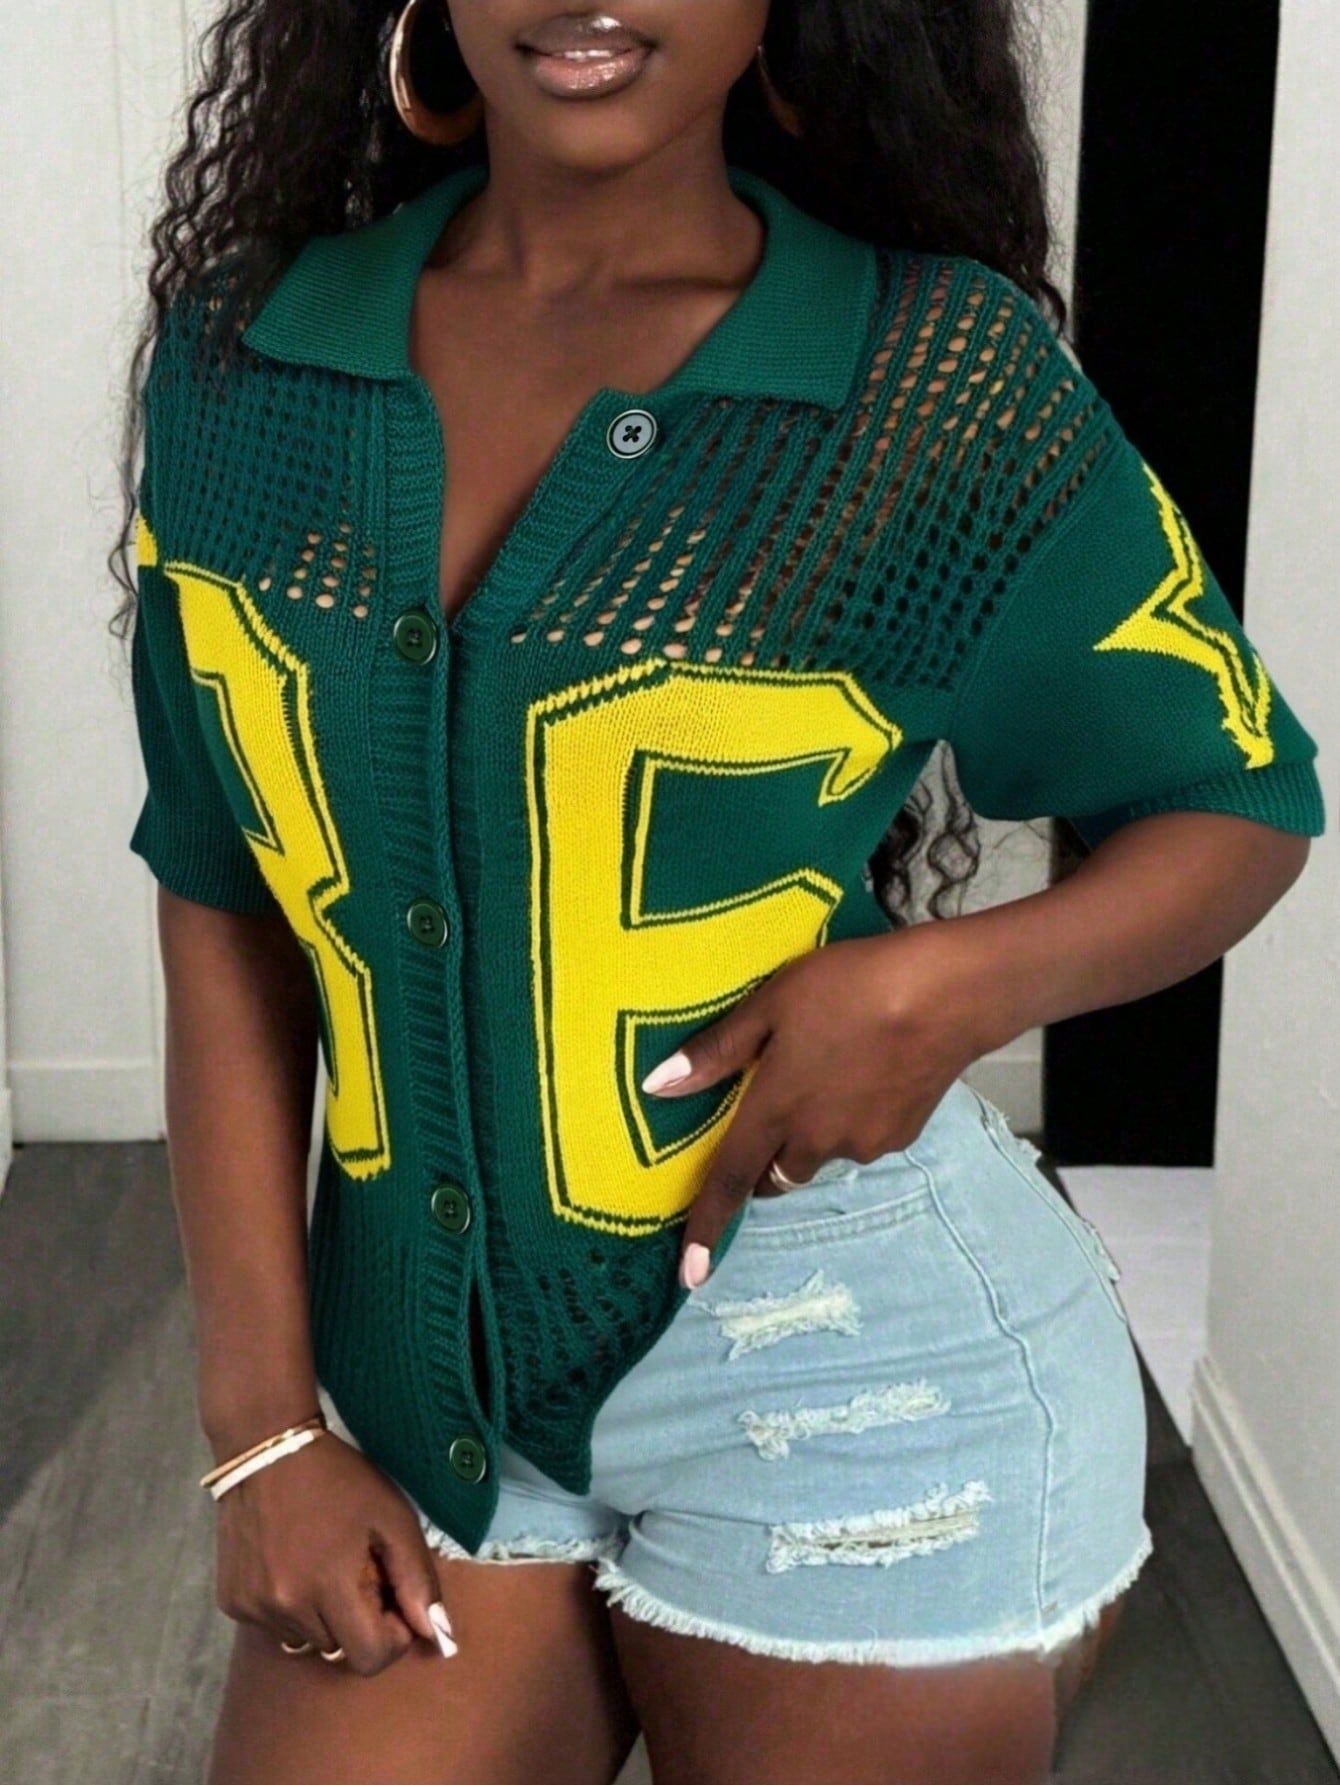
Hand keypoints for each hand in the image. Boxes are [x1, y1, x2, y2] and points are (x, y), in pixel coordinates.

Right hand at [213, 1429, 457, 1675]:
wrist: (265, 1447)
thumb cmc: (339, 1479)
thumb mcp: (392, 1517)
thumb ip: (418, 1580)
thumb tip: (437, 1637)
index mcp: (328, 1586)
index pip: (370, 1658)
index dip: (392, 1635)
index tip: (391, 1596)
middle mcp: (285, 1607)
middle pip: (340, 1650)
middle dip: (358, 1620)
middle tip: (357, 1569)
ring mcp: (253, 1608)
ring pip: (307, 1640)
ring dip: (324, 1615)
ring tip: (323, 1562)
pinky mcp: (231, 1602)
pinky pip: (275, 1625)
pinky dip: (291, 1606)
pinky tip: (292, 1563)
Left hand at [641, 925, 998, 1288]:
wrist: (946, 995)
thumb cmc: (850, 987)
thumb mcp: (772, 1002)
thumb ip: (717, 1050)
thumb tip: (658, 1086)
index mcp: (776, 1110)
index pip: (730, 1180)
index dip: (705, 1226)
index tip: (689, 1276)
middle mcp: (815, 1141)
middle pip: (774, 1174)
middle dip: (763, 1159)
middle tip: (769, 1108)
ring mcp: (862, 1144)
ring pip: (819, 1156)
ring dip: (811, 1134)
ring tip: (829, 1071)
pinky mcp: (899, 1137)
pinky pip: (859, 1141)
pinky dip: (851, 1120)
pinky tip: (867, 1072)